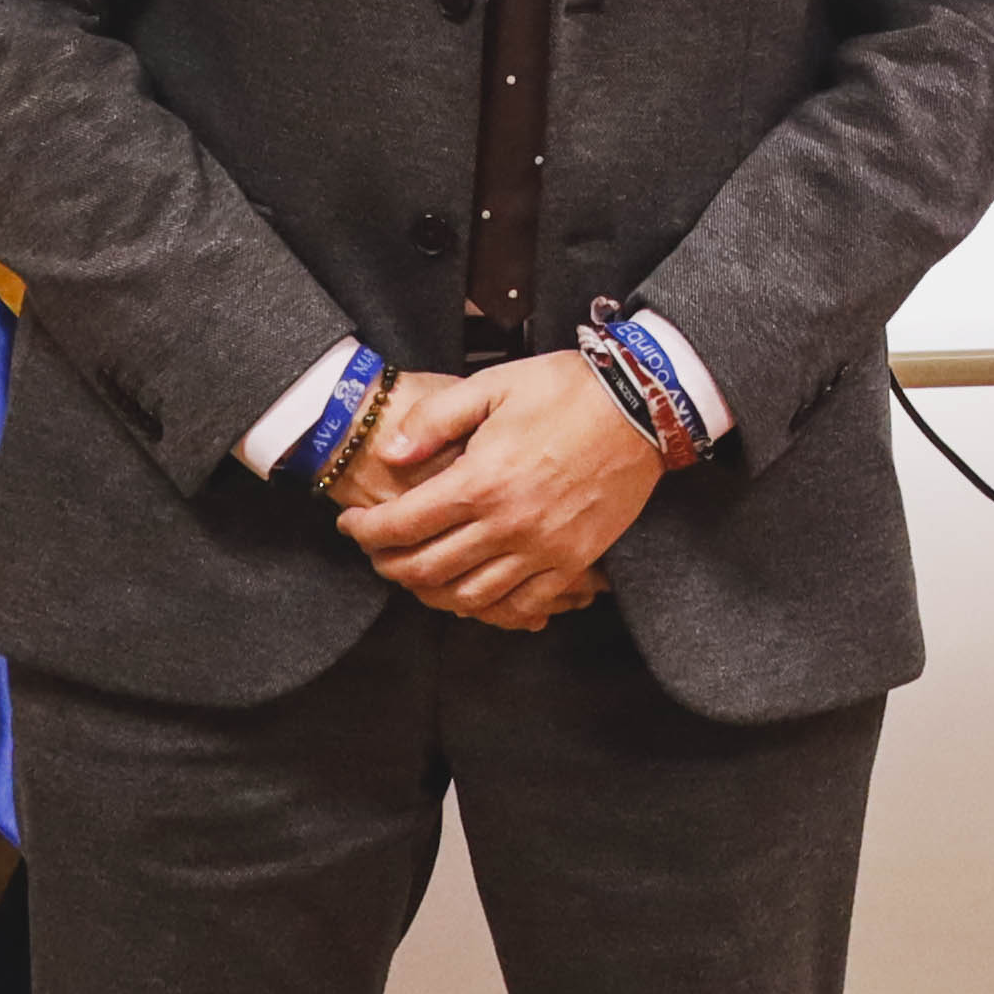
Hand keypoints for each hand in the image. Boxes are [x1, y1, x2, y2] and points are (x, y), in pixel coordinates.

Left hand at [337, 351, 661, 632]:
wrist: (642, 407)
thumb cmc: (565, 390)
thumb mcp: (492, 385)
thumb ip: (435, 421)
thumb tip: (392, 454)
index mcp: (481, 481)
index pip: (403, 524)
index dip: (366, 531)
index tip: (351, 526)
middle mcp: (507, 525)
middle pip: (428, 569)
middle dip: (390, 566)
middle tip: (377, 554)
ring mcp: (542, 549)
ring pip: (470, 597)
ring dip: (433, 593)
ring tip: (419, 575)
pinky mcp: (573, 561)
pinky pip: (523, 604)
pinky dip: (490, 608)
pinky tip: (474, 593)